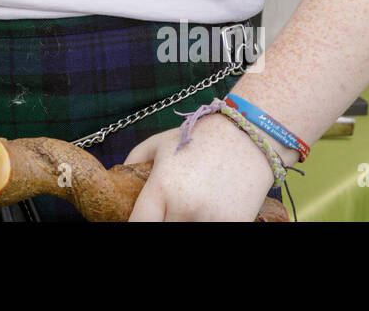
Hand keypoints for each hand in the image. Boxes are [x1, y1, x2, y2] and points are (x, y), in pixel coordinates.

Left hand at [123, 111, 283, 220]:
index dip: (133, 225)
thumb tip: (119, 179)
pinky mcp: (234, 224)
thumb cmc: (200, 138)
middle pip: (162, 232)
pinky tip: (206, 212)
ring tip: (185, 209)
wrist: (249, 136)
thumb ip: (133, 162)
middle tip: (164, 213)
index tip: (137, 220)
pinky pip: (212, 233)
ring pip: (185, 233)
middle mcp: (185, 207)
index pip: (137, 225)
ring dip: (182, 223)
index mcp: (162, 187)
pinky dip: (205, 223)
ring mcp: (211, 220)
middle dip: (161, 222)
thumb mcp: (159, 143)